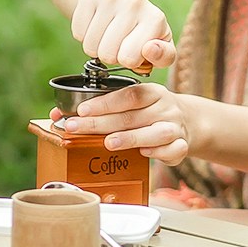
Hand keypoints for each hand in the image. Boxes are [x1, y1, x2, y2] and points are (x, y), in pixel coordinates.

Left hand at [55, 83, 191, 166]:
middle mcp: (165, 108)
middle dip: (102, 123)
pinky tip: (144, 154)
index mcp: (152, 92)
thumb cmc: (151, 112)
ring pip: (156, 133)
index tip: (81, 110)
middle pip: (132, 116)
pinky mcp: (182, 146)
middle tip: (76, 129)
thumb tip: (57, 114)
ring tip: (109, 143)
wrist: (189, 121)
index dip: (104, 103)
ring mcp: (175, 127)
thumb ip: (102, 108)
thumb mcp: (133, 103)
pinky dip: (160, 153)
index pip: (127, 95)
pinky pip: (174, 150)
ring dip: (131, 138)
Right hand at [70, 0, 176, 72]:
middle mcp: (135, 3)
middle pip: (107, 54)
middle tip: (118, 45)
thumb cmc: (143, 31)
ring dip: (96, 48)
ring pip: (90, 46)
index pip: (129, 59)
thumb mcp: (161, 47)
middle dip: (111, 57)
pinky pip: (78, 33)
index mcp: (155, 19)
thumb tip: (150, 50)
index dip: (128, 62)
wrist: (121, 0)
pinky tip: (97, 27)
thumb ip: (164, 56)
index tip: (133, 52)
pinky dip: (84, 36)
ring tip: (107, 37)